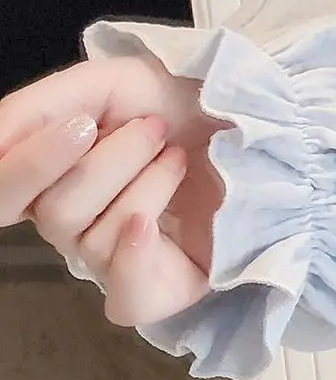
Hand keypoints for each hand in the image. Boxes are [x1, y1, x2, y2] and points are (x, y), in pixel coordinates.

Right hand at [0, 54, 225, 326]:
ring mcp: (116, 258)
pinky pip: (125, 296)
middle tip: (154, 128)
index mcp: (52, 178)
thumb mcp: (104, 84)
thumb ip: (31, 110)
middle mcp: (76, 222)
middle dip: (107, 163)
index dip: (26, 166)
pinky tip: (153, 222)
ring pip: (92, 239)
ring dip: (146, 184)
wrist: (265, 120)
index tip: (81, 125)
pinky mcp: (163, 288)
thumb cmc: (185, 102)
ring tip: (181, 156)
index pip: (5, 193)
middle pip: (53, 212)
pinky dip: (134, 256)